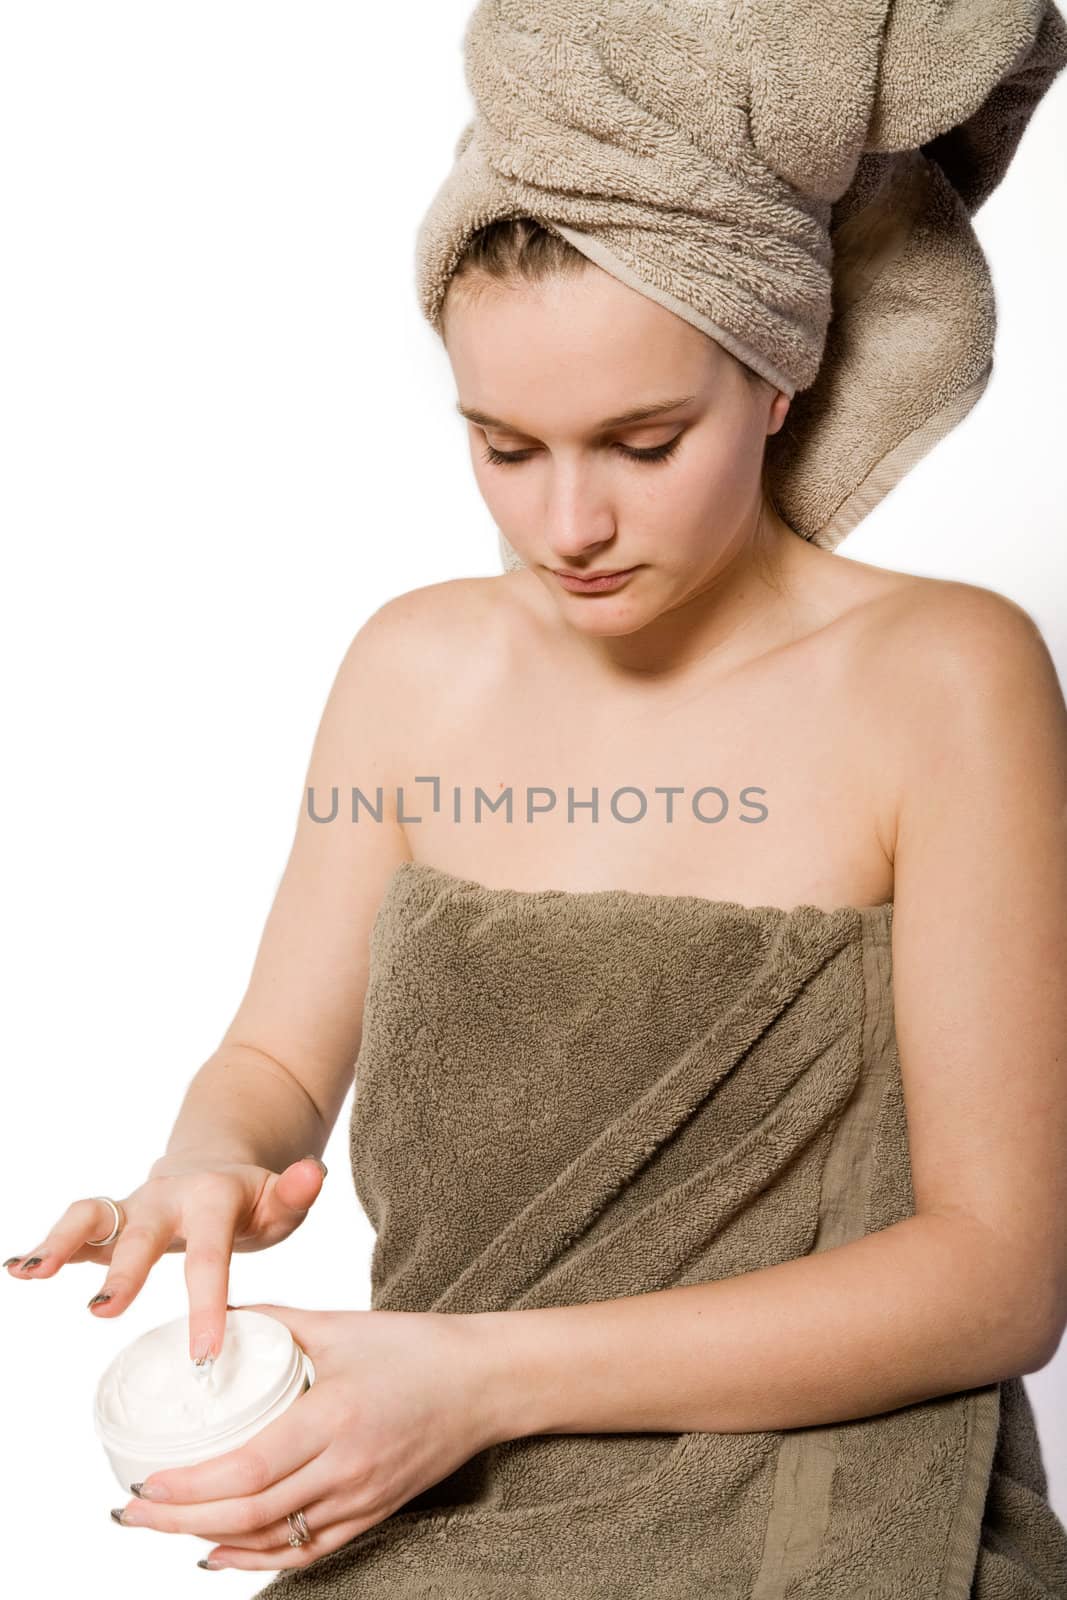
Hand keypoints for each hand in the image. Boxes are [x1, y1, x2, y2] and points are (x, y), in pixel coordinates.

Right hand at [4, 1156, 327, 1361]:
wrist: (217, 1164)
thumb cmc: (253, 1200)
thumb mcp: (282, 1199)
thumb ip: (296, 1192)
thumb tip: (314, 1174)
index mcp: (213, 1198)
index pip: (210, 1256)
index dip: (206, 1305)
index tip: (204, 1355)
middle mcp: (166, 1198)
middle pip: (141, 1232)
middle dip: (123, 1270)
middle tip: (103, 1311)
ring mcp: (132, 1208)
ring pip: (91, 1214)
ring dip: (61, 1241)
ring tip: (32, 1273)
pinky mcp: (109, 1222)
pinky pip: (74, 1228)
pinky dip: (43, 1245)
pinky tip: (16, 1269)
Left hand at [111, 1301, 503, 1572]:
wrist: (484, 1382)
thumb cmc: (414, 1347)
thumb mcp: (341, 1325)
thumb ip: (275, 1321)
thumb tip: (214, 1315)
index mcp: (338, 1417)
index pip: (251, 1468)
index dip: (193, 1485)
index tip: (145, 1482)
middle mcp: (348, 1469)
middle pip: (252, 1514)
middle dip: (181, 1520)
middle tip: (130, 1512)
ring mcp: (362, 1499)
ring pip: (274, 1539)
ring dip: (210, 1540)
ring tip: (160, 1529)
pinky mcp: (372, 1513)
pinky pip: (306, 1549)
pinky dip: (257, 1556)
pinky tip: (219, 1550)